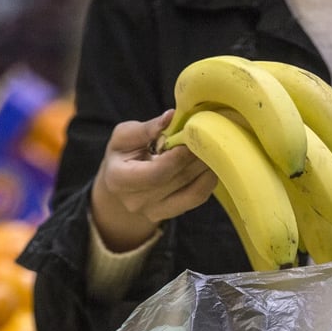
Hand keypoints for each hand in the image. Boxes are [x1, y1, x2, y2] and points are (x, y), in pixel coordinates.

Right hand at [89, 110, 217, 251]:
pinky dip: (208, 179)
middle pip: (178, 180)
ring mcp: (155, 212)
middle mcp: (137, 201)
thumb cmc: (122, 155)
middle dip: (197, 157)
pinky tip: (211, 163)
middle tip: (210, 137)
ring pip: (193, 191)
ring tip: (212, 148)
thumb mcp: (124, 136)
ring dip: (206, 167)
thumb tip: (171, 117)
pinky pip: (197, 198)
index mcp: (119, 180)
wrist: (121, 186)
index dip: (179, 157)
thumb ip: (146, 129)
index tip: (192, 137)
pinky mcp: (171, 213)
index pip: (156, 173)